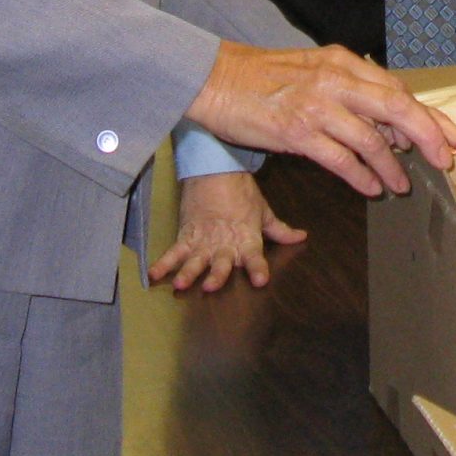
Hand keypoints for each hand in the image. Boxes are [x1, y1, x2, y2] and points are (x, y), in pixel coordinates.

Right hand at [149, 170, 305, 293]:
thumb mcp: (264, 212)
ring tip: (181, 283)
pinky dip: (163, 263)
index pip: (255, 258)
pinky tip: (154, 275)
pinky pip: (174, 252)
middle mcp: (224, 244)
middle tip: (211, 286)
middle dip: (216, 276)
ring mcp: (203, 241)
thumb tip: (301, 237)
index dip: (258, 269)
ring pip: (195, 261)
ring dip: (188, 272)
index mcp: (246, 239)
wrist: (217, 170)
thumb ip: (280, 230)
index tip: (260, 280)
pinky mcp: (187, 235)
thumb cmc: (243, 193)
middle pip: (220, 263)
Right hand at [188, 39, 455, 198]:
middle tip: (448, 163)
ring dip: (392, 167)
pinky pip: (341, 158)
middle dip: (432, 139)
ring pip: (373, 139)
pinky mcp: (297, 130)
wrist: (214, 78)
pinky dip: (361, 176)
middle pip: (400, 109)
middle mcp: (337, 80)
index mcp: (346, 64)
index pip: (403, 93)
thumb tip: (393, 130)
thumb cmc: (265, 79)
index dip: (436, 121)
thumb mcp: (316, 73)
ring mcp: (318, 105)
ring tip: (400, 186)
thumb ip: (354, 95)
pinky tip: (371, 188)